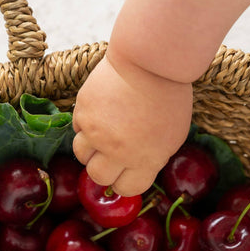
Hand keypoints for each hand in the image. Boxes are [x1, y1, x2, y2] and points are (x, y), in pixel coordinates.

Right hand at [72, 52, 192, 197]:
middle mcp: (118, 151)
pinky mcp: (83, 112)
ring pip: (81, 155)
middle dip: (104, 168)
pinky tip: (100, 113)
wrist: (150, 61)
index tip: (124, 174)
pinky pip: (77, 128)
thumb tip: (135, 171)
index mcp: (145, 161)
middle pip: (98, 176)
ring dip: (90, 149)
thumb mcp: (172, 137)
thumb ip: (152, 158)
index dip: (124, 182)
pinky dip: (86, 125)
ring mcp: (97, 132)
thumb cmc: (168, 97)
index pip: (126, 189)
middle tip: (110, 155)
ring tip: (101, 134)